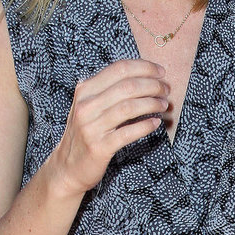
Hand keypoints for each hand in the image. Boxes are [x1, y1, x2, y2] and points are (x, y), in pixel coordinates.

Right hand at [50, 58, 169, 198]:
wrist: (67, 167)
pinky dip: (145, 126)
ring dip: (152, 104)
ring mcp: (92, 127)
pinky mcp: (100, 147)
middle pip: (127, 86)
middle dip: (153, 85)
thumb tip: (142, 76)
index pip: (119, 69)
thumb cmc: (85, 133)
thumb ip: (107, 89)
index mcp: (85, 90)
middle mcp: (87, 105)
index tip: (161, 71)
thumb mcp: (89, 105)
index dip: (144, 67)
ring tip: (164, 105)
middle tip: (166, 90)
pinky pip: (128, 133)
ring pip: (129, 107)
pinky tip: (155, 123)